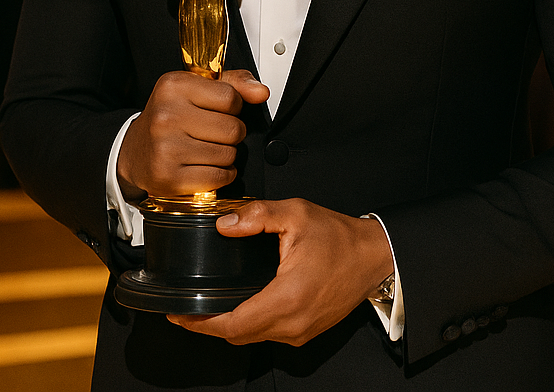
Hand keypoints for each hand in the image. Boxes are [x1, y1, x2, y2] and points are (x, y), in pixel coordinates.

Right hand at [116, 69, 268, 202]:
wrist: (134, 152)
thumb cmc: (169, 118)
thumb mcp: (196, 89)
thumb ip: (233, 84)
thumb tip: (260, 92)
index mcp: (173, 86)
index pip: (230, 97)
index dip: (233, 107)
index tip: (220, 110)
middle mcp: (166, 116)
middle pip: (232, 129)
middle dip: (232, 133)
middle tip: (214, 133)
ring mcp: (166, 148)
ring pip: (228, 155)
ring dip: (225, 155)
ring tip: (206, 149)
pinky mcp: (169, 178)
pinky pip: (218, 177)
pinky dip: (220, 175)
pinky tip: (205, 166)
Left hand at [168, 199, 392, 345]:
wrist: (374, 256)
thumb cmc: (339, 237)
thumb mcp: (296, 214)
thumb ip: (257, 216)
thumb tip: (224, 225)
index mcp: (287, 297)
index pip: (233, 324)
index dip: (201, 323)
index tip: (179, 315)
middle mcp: (293, 324)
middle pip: (238, 336)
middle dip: (209, 326)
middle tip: (186, 310)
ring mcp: (301, 333)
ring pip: (253, 338)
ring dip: (230, 326)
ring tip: (208, 308)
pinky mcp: (307, 332)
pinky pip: (269, 335)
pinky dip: (250, 326)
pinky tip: (241, 307)